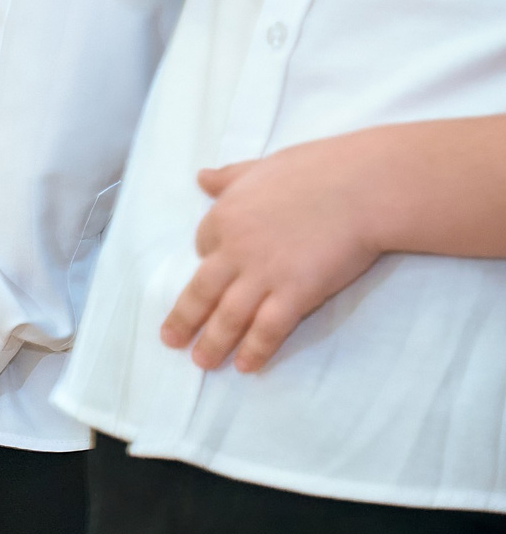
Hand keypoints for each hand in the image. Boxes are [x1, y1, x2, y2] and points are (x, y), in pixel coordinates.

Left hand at [160, 138, 382, 372]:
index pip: (203, 246)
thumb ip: (230, 178)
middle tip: (170, 341)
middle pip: (202, 291)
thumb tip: (202, 177)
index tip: (213, 273)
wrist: (363, 188)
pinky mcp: (295, 293)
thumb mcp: (260, 167)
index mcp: (224, 216)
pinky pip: (268, 328)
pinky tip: (245, 366)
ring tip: (201, 363)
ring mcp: (264, 274)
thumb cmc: (318, 170)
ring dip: (213, 343)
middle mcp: (235, 249)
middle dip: (185, 319)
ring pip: (229, 316)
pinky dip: (255, 349)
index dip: (208, 262)